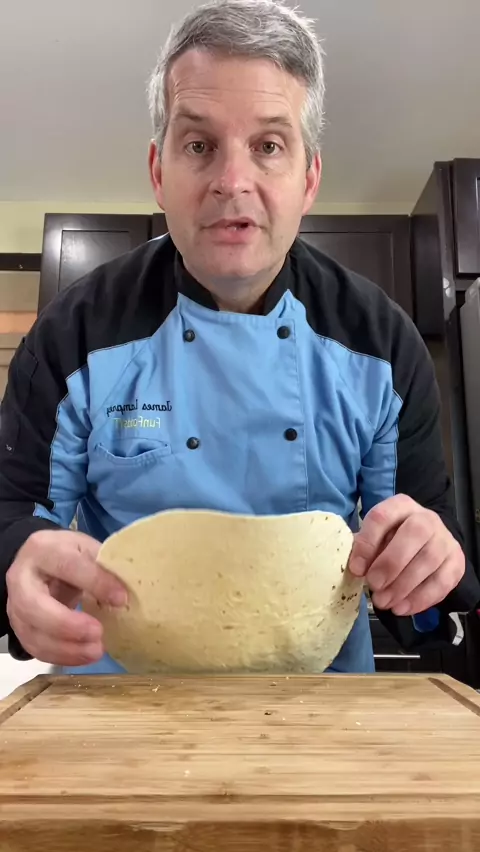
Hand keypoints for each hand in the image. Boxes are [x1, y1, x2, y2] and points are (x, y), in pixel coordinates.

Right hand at [6, 529, 127, 666]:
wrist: (43, 565)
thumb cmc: (70, 555)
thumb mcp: (87, 550)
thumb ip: (103, 568)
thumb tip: (126, 595)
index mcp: (43, 549)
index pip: (67, 566)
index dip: (94, 583)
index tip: (121, 599)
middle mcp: (22, 578)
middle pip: (34, 606)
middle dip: (68, 625)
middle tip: (99, 633)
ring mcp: (15, 606)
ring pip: (34, 633)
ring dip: (67, 648)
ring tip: (97, 650)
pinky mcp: (20, 629)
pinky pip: (37, 649)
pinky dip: (62, 657)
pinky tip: (85, 655)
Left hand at [348, 494, 464, 615]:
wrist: (428, 543)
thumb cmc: (393, 540)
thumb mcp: (376, 537)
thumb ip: (365, 548)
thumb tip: (355, 568)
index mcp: (400, 506)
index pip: (383, 516)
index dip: (368, 543)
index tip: (356, 569)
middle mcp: (427, 518)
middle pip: (414, 533)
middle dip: (391, 563)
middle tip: (374, 585)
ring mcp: (445, 540)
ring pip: (429, 560)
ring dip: (403, 586)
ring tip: (383, 602)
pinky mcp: (456, 563)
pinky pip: (442, 582)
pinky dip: (420, 599)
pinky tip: (402, 608)